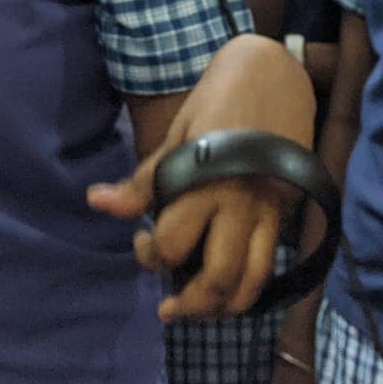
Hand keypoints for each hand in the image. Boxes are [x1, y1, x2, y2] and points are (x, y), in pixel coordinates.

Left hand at [88, 36, 314, 321]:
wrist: (275, 72)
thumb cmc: (219, 98)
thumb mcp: (178, 134)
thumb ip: (145, 180)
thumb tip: (97, 202)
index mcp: (204, 183)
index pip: (171, 244)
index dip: (149, 253)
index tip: (141, 240)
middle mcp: (239, 205)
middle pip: (217, 278)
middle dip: (189, 301)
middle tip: (169, 300)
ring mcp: (268, 211)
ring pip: (250, 282)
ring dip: (222, 307)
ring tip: (199, 311)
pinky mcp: (286, 211)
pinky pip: (269, 265)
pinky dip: (249, 288)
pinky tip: (229, 290)